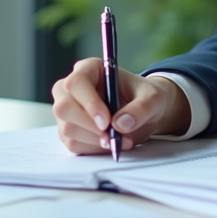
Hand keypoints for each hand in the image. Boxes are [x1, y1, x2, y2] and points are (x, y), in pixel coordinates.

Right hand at [51, 58, 190, 154]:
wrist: (145, 112)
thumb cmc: (145, 97)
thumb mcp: (153, 98)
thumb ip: (141, 108)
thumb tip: (120, 123)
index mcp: (90, 69)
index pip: (76, 83)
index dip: (89, 103)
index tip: (106, 121)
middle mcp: (72, 88)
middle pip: (64, 107)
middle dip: (89, 126)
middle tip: (112, 136)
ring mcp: (68, 110)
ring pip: (67, 129)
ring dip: (94, 140)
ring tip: (120, 140)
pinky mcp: (70, 130)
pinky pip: (73, 144)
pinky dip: (94, 148)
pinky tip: (111, 143)